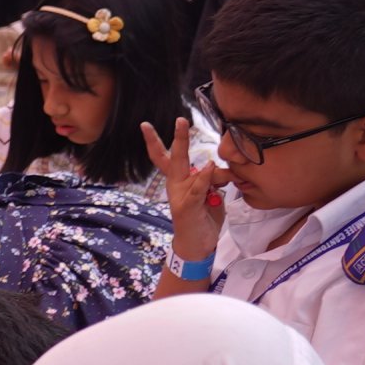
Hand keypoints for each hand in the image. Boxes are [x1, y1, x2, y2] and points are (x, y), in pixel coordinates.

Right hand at [141, 118, 227, 257]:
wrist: (197, 244)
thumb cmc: (203, 217)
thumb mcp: (212, 194)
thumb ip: (213, 179)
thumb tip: (218, 168)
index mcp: (179, 181)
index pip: (167, 157)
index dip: (157, 141)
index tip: (146, 125)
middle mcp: (176, 185)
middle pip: (174, 158)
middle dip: (178, 138)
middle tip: (180, 120)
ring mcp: (180, 196)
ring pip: (192, 172)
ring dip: (209, 169)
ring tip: (216, 174)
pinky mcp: (187, 207)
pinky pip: (197, 189)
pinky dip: (203, 178)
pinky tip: (208, 167)